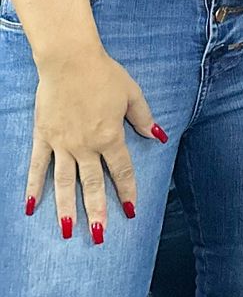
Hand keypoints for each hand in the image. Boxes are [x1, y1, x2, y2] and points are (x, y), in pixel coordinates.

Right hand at [28, 48, 161, 243]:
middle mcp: (86, 146)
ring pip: (65, 183)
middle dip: (97, 211)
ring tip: (67, 231)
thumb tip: (157, 136)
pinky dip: (34, 187)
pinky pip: (38, 167)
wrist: (70, 61)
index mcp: (110, 136)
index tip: (130, 211)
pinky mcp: (43, 137)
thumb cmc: (104, 74)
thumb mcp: (132, 94)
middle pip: (92, 185)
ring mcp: (62, 144)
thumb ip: (143, 118)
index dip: (126, 191)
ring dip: (66, 208)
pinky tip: (31, 206)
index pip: (121, 171)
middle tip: (100, 235)